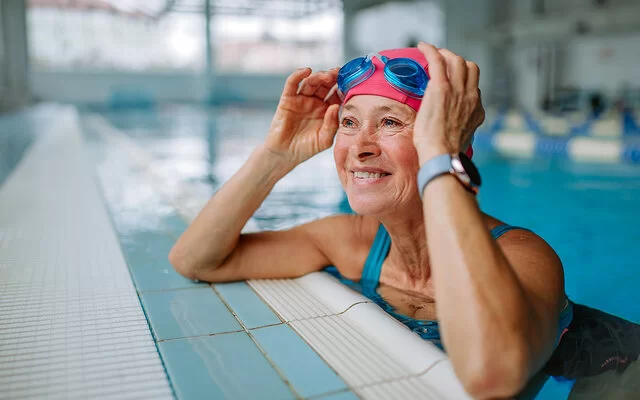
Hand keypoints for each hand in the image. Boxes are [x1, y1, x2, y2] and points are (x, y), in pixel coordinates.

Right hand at [264, 67, 341, 167]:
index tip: (350, 82)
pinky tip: (306, 71)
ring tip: (327, 75)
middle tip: (338, 73)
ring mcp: (301, 100)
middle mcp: (315, 103)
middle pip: (325, 85)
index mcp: (327, 111)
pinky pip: (292, 84)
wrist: (285, 154)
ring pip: (311, 82)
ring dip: (319, 76)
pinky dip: (298, 75)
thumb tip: (336, 107)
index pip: (337, 94)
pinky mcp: (287, 99)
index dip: (343, 88)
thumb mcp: (324, 140)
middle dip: (332, 77)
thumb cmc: (306, 148)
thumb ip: (332, 125)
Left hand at [413, 43, 484, 164]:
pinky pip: (437, 61)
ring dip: (445, 54)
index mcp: (476, 110)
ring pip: (457, 61)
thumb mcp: (459, 140)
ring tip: (433, 53)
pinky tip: (422, 46)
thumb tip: (450, 132)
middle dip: (457, 61)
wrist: (442, 155)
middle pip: (470, 68)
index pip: (474, 86)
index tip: (452, 80)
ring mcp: (457, 91)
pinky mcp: (441, 88)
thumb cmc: (445, 154)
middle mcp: (471, 97)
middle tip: (443, 61)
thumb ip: (458, 130)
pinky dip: (430, 50)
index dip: (463, 80)